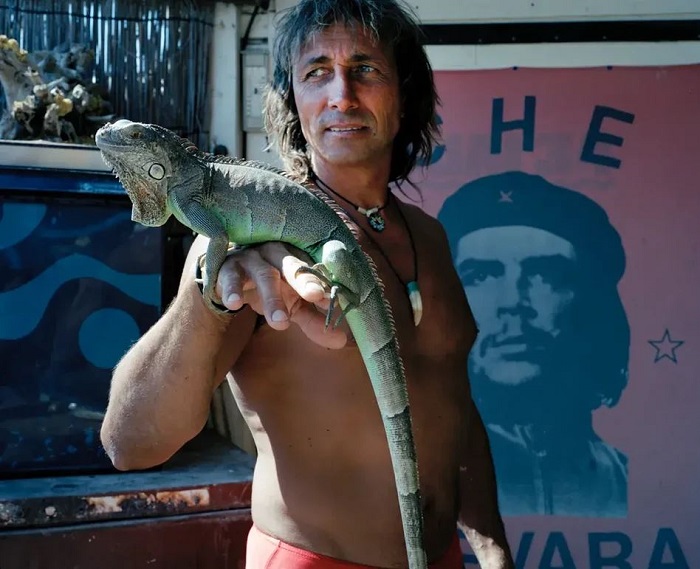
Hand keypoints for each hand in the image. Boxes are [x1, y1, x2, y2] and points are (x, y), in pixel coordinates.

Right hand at [214, 242, 348, 348]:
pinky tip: (234, 304)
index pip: (314, 270)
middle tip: (315, 296)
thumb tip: (340, 341)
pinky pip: (230, 278)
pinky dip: (233, 290)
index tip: (331, 301)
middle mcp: (277, 254)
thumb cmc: (270, 288)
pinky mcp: (228, 268)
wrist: (229, 278)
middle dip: (304, 280)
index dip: (323, 283)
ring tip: (280, 322)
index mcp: (298, 260)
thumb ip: (314, 321)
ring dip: (273, 297)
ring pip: (264, 274)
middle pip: (292, 265)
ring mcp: (252, 259)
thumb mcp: (293, 305)